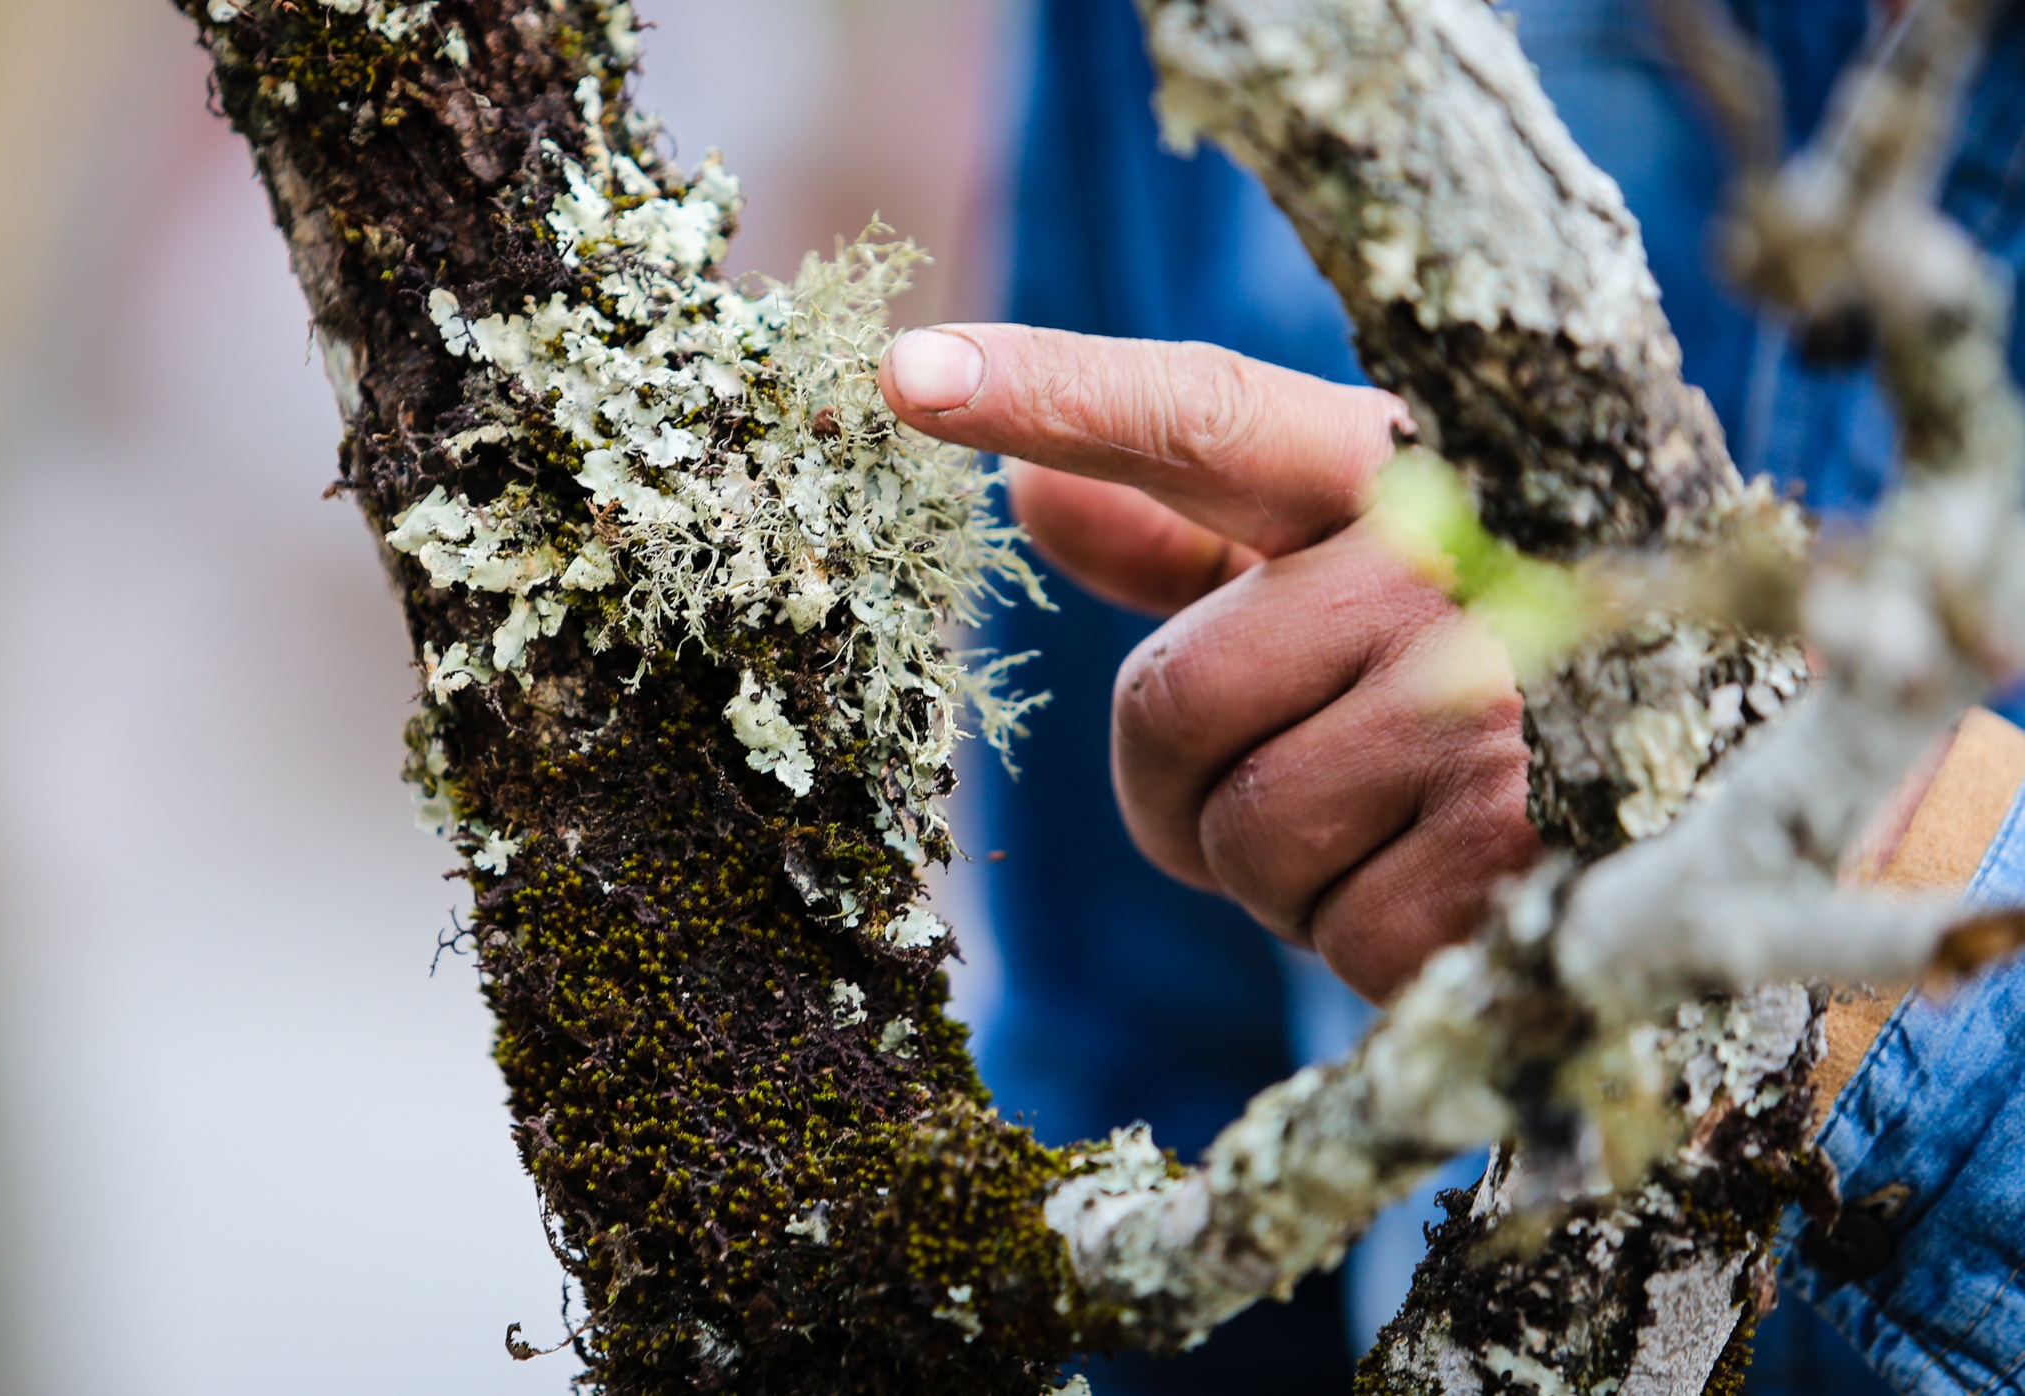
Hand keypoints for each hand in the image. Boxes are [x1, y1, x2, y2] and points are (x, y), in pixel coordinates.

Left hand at [880, 325, 1542, 1000]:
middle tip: (1290, 775)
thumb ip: (1187, 542)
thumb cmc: (1489, 656)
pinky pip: (1335, 936)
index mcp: (1383, 473)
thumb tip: (1021, 499)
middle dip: (1184, 789)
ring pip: (1239, 843)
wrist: (1731, 775)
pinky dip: (1367, 940)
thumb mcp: (1348, 577)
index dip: (1049, 392)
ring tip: (1399, 825)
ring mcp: (1491, 702)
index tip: (907, 370)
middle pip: (1164, 708)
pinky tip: (1460, 885)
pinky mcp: (1526, 845)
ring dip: (1283, 875)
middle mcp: (1443, 562)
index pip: (1198, 418)